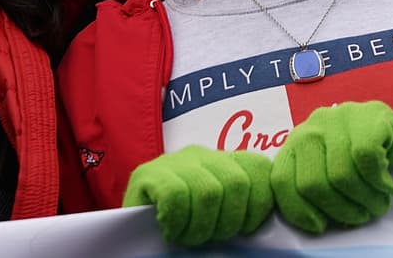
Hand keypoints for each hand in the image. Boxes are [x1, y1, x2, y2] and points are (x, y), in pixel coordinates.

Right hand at [123, 145, 272, 246]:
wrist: (127, 226)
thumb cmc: (181, 223)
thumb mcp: (216, 210)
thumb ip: (238, 204)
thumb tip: (264, 222)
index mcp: (224, 160)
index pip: (259, 169)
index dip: (258, 205)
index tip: (244, 229)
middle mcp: (201, 155)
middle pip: (236, 183)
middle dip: (228, 222)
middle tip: (210, 238)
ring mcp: (174, 162)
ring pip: (208, 191)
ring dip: (201, 227)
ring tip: (188, 237)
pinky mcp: (148, 174)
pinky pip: (176, 196)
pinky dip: (178, 222)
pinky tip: (170, 231)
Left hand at [270, 101, 392, 234]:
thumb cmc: (369, 173)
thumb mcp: (331, 178)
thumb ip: (310, 189)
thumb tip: (305, 223)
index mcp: (298, 142)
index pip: (281, 180)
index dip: (299, 211)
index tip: (320, 226)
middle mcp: (314, 124)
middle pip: (311, 183)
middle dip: (339, 210)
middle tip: (361, 215)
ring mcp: (343, 115)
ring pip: (340, 174)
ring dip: (364, 201)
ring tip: (377, 204)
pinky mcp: (372, 115)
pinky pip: (366, 158)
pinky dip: (379, 182)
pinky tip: (387, 187)